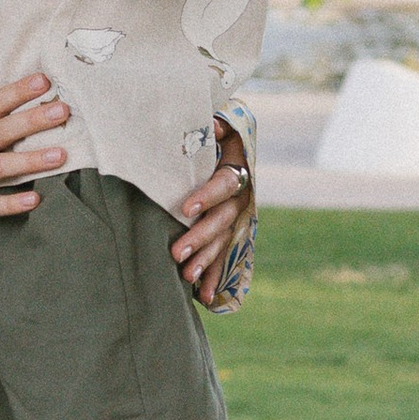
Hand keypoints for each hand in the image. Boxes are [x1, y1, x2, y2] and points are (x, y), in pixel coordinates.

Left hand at [171, 119, 253, 299]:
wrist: (224, 142)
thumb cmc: (210, 133)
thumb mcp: (214, 124)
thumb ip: (211, 127)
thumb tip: (208, 125)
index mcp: (237, 167)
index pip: (224, 183)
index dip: (207, 196)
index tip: (185, 208)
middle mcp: (241, 195)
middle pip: (224, 218)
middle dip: (201, 237)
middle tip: (177, 253)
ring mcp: (237, 216)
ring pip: (224, 240)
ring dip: (207, 260)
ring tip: (187, 277)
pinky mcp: (229, 232)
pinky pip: (225, 256)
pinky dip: (216, 275)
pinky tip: (206, 296)